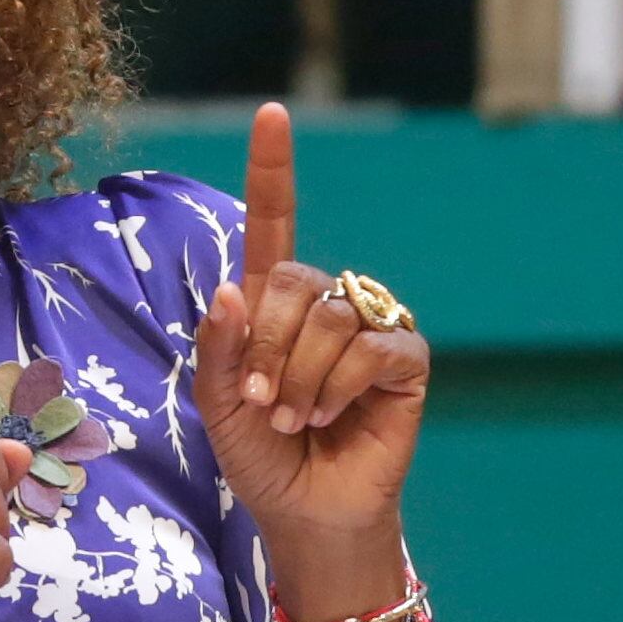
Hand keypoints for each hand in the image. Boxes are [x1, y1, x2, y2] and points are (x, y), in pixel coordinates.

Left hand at [193, 102, 429, 554]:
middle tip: (261, 402)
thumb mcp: (217, 401)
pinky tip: (330, 415)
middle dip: (265, 347)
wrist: (304, 509)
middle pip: (292, 281)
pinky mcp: (405, 361)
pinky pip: (373, 347)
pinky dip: (340, 384)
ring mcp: (368, 328)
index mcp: (272, 299)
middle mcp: (322, 302)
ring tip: (293, 417)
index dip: (274, 167)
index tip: (273, 112)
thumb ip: (219, 347)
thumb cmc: (259, 453)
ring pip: (329, 316)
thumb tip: (232, 289)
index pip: (274, 219)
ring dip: (299, 376)